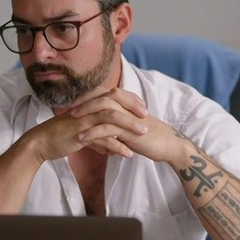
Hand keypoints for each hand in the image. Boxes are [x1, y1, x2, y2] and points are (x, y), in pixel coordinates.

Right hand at [20, 87, 148, 161]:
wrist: (41, 143)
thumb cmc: (59, 136)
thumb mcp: (79, 131)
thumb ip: (95, 136)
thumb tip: (107, 147)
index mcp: (87, 104)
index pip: (112, 94)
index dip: (129, 99)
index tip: (142, 107)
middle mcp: (86, 108)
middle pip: (114, 100)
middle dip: (133, 108)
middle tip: (147, 116)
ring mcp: (83, 119)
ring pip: (111, 117)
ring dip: (129, 125)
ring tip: (143, 134)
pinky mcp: (80, 132)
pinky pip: (102, 137)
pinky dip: (116, 145)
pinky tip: (127, 154)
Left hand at [69, 87, 189, 163]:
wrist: (169, 146)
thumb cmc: (151, 138)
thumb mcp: (132, 129)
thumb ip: (119, 127)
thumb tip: (106, 133)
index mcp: (128, 104)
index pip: (105, 94)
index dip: (90, 96)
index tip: (75, 102)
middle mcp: (128, 107)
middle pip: (102, 97)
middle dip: (84, 102)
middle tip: (69, 108)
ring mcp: (128, 117)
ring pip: (103, 110)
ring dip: (86, 114)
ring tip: (72, 121)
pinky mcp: (129, 130)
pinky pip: (107, 129)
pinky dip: (93, 133)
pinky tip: (82, 139)